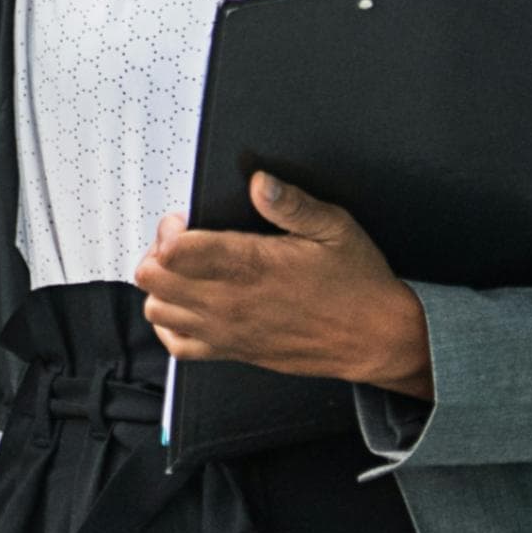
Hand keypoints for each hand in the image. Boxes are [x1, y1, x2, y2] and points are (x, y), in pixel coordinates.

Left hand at [133, 172, 433, 396]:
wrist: (378, 339)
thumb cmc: (358, 283)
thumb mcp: (335, 228)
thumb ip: (292, 203)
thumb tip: (259, 181)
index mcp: (252, 266)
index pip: (175, 251)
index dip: (169, 229)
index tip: (186, 219)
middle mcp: (232, 301)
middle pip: (154, 279)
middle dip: (157, 252)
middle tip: (181, 240)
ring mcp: (229, 330)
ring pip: (157, 310)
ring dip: (161, 286)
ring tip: (184, 270)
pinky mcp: (234, 351)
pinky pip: (178, 346)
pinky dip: (171, 325)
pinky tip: (187, 306)